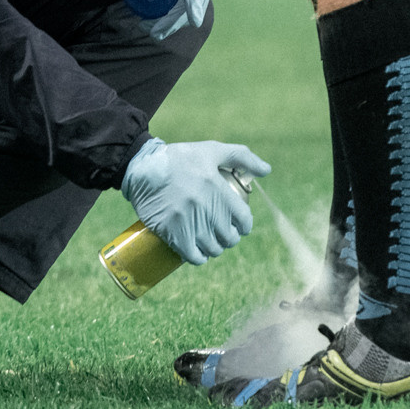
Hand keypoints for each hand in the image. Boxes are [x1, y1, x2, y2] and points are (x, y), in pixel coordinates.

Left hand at [119, 0, 214, 40]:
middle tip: (150, 32)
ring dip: (175, 22)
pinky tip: (160, 23)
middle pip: (193, 3)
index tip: (194, 22)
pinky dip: (179, 16)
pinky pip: (193, 4)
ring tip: (149, 29)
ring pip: (194, 8)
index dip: (194, 5)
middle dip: (175, 22)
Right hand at [120, 137, 269, 264]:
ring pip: (213, 249)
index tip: (238, 225)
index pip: (244, 220)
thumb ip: (241, 157)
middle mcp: (207, 208)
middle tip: (222, 233)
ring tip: (209, 241)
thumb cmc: (179, 158)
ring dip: (214, 248)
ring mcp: (189, 223)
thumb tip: (267, 171)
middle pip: (229, 238)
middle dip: (229, 237)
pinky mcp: (172, 233)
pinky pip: (193, 256)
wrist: (142, 167)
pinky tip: (197, 252)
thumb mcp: (211, 150)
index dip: (243, 225)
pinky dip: (198, 257)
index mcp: (219, 189)